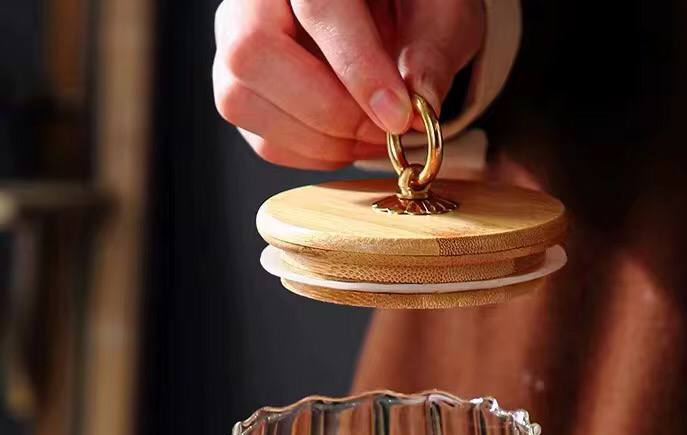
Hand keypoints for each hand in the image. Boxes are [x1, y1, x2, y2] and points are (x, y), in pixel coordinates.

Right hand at [213, 0, 484, 167]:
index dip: (357, 68)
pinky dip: (311, 155)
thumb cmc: (408, 4)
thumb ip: (432, 50)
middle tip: (383, 131)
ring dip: (319, 141)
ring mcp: (234, 42)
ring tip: (371, 137)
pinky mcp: (238, 90)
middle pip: (254, 53)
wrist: (383, 15)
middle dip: (328, 111)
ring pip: (243, 101)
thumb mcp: (440, 11)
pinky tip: (348, 140)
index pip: (317, 7)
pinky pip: (261, 139)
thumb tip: (419, 103)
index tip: (396, 116)